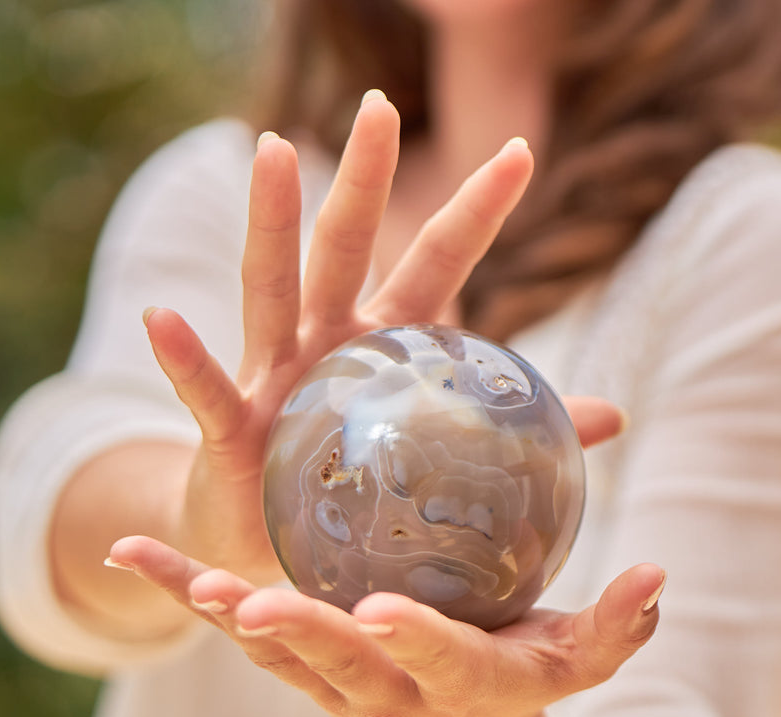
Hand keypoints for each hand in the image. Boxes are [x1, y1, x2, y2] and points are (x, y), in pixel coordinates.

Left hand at [105, 535, 665, 716]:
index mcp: (456, 681)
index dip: (414, 641)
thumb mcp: (575, 661)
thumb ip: (618, 625)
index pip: (438, 661)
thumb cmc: (519, 682)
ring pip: (268, 651)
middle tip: (255, 606)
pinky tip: (129, 552)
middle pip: (336, 665)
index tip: (389, 613)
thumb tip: (661, 575)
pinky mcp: (292, 664)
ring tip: (170, 571)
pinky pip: (232, 628)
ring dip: (218, 616)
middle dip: (298, 637)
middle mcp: (383, 690)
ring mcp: (329, 681)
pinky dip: (181, 595)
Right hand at [144, 91, 534, 584]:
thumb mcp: (442, 462)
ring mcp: (273, 376)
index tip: (522, 149)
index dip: (479, 210)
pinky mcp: (231, 428)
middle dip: (368, 178)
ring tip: (274, 150)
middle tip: (382, 102)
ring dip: (273, 220)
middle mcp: (327, 343)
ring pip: (275, 286)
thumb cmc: (356, 498)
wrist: (263, 551)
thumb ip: (519, 435)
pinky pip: (206, 389)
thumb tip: (617, 414)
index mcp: (387, 345)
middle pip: (349, 247)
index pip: (440, 263)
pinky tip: (163, 317)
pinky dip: (186, 356)